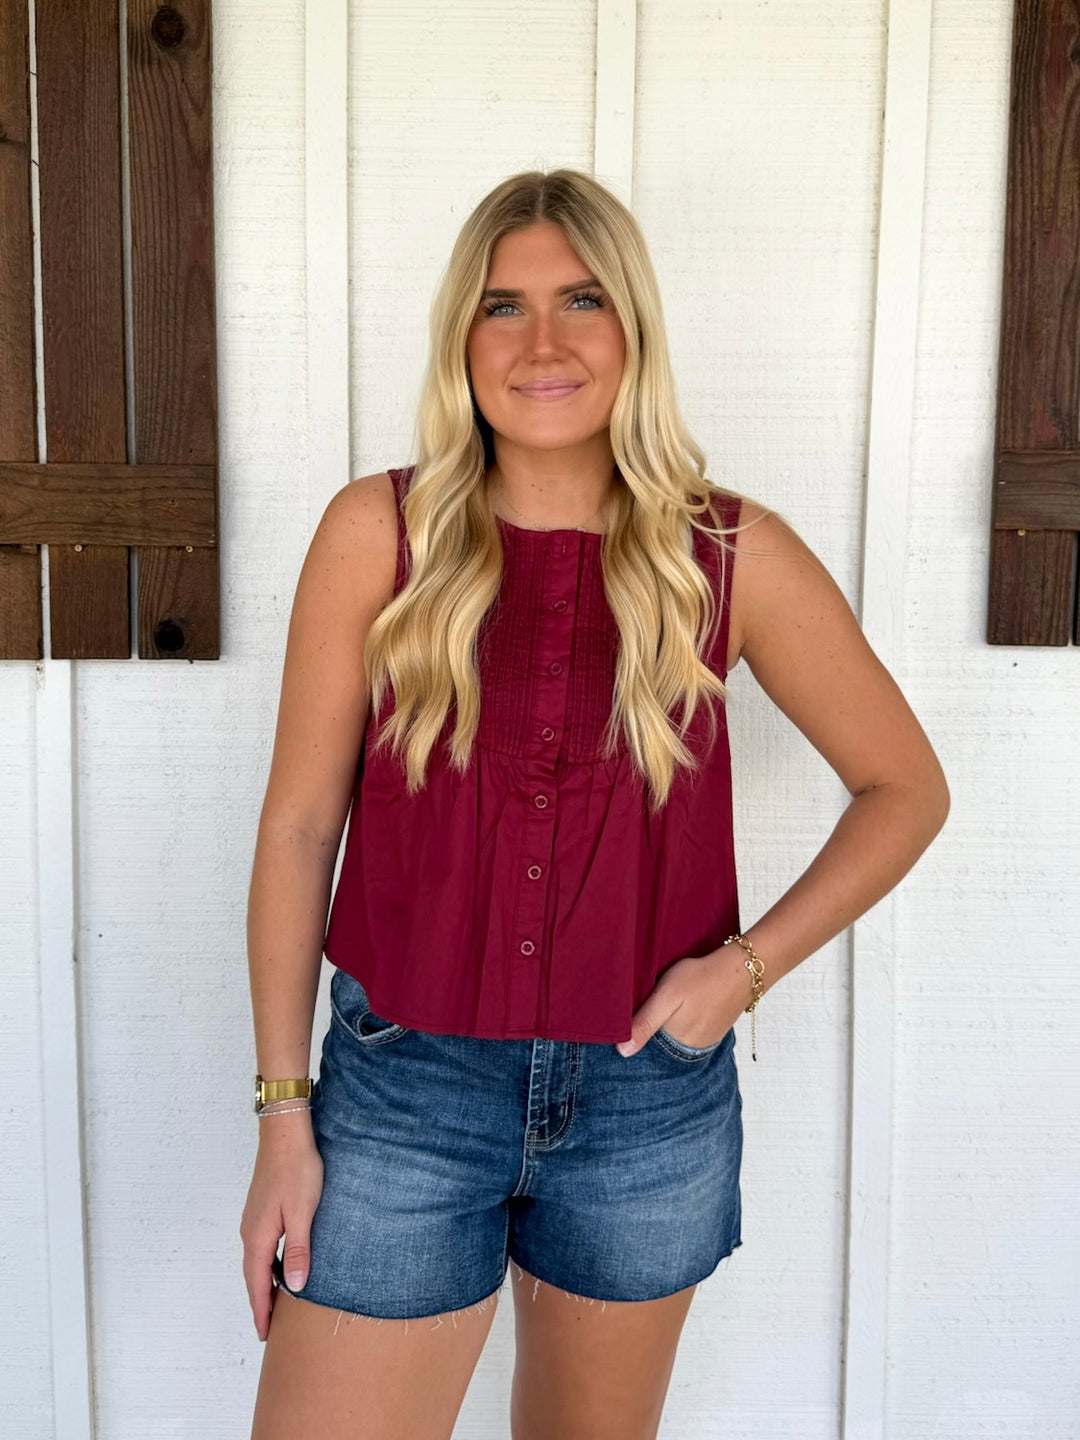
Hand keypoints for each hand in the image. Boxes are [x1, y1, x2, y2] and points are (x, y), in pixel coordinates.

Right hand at [240, 1121, 323, 1340]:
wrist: (285, 1133)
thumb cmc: (297, 1169)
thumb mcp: (303, 1212)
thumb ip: (298, 1250)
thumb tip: (294, 1287)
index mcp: (258, 1236)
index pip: (257, 1284)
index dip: (261, 1310)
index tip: (264, 1335)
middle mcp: (250, 1230)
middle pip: (253, 1275)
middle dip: (260, 1302)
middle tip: (268, 1328)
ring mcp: (254, 1218)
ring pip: (257, 1260)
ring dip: (263, 1283)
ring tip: (276, 1303)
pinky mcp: (262, 1208)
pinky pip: (262, 1246)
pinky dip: (267, 1264)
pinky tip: (280, 1265)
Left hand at [616, 944, 753, 1056]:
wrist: (743, 970)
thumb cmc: (702, 978)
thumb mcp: (667, 996)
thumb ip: (645, 1023)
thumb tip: (622, 1052)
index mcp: (675, 1042)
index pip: (645, 1045)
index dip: (636, 1029)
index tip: (634, 1013)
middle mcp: (689, 1048)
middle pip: (659, 1042)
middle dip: (651, 1026)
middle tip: (652, 1000)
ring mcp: (703, 1041)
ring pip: (674, 1036)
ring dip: (668, 1023)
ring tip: (670, 1001)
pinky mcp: (712, 1031)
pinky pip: (689, 1031)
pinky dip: (683, 1020)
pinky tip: (684, 1004)